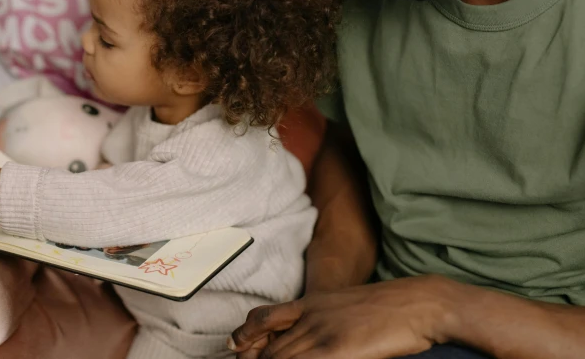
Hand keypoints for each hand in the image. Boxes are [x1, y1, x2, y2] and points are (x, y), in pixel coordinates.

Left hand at [230, 276, 460, 358]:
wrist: (419, 302)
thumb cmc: (387, 308)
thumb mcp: (344, 306)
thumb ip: (321, 319)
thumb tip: (307, 338)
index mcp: (311, 302)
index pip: (263, 319)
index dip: (244, 336)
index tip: (236, 349)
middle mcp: (311, 316)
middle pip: (269, 347)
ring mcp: (323, 333)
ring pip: (280, 358)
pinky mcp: (338, 349)